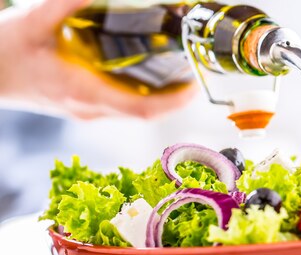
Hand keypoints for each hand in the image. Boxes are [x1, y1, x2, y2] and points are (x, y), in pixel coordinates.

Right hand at [0, 0, 196, 119]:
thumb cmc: (4, 52)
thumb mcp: (34, 20)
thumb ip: (66, 4)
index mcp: (83, 92)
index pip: (141, 109)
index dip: (173, 102)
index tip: (194, 86)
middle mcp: (91, 107)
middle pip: (146, 112)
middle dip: (176, 96)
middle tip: (194, 70)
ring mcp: (89, 110)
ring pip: (137, 111)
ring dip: (164, 96)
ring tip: (181, 69)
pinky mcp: (87, 106)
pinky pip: (125, 105)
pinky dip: (146, 92)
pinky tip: (154, 72)